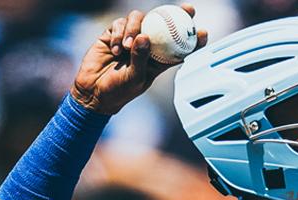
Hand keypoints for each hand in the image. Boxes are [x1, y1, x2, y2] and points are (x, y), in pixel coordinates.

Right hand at [71, 5, 206, 115]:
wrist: (94, 92)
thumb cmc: (119, 91)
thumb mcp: (134, 79)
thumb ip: (140, 59)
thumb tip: (145, 36)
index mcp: (157, 61)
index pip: (177, 47)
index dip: (190, 39)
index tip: (202, 32)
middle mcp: (146, 46)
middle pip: (162, 24)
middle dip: (175, 14)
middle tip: (187, 9)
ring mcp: (130, 38)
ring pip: (138, 19)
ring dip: (134, 29)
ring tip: (126, 48)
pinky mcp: (113, 34)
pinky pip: (119, 24)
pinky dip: (118, 34)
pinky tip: (115, 50)